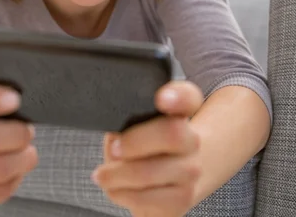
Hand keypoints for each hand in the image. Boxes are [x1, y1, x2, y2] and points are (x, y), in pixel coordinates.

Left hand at [92, 81, 203, 216]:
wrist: (175, 176)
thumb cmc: (145, 144)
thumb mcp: (134, 124)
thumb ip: (127, 121)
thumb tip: (114, 136)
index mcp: (180, 113)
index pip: (187, 97)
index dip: (177, 96)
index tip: (162, 98)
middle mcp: (192, 140)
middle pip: (170, 134)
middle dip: (133, 142)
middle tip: (113, 149)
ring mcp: (191, 172)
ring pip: (150, 173)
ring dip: (117, 175)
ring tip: (103, 175)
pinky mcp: (181, 200)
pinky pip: (146, 200)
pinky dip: (123, 195)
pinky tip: (117, 188)